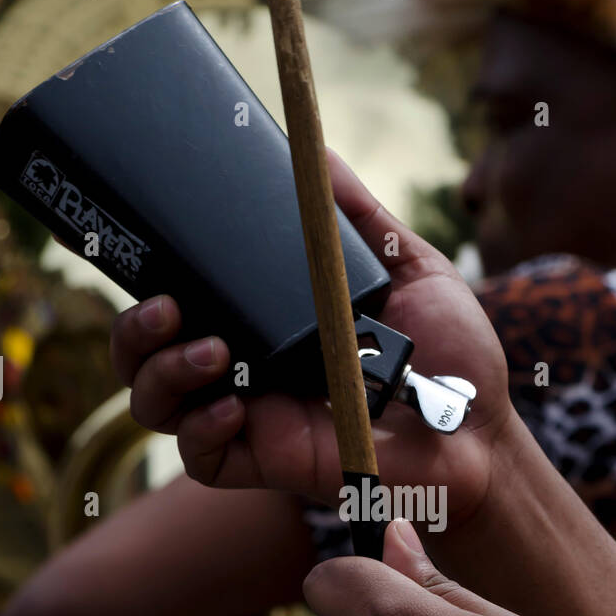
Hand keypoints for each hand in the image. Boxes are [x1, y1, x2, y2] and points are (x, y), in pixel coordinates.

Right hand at [109, 152, 513, 530]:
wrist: (480, 431)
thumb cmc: (449, 355)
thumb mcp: (409, 268)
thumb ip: (359, 217)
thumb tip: (319, 151)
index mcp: (269, 322)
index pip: (184, 302)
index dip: (152, 282)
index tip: (156, 251)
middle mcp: (248, 369)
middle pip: (147, 354)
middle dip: (136, 331)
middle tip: (168, 308)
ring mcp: (253, 418)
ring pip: (157, 406)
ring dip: (162, 374)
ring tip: (213, 354)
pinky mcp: (268, 464)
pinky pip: (201, 458)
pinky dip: (201, 430)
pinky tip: (233, 406)